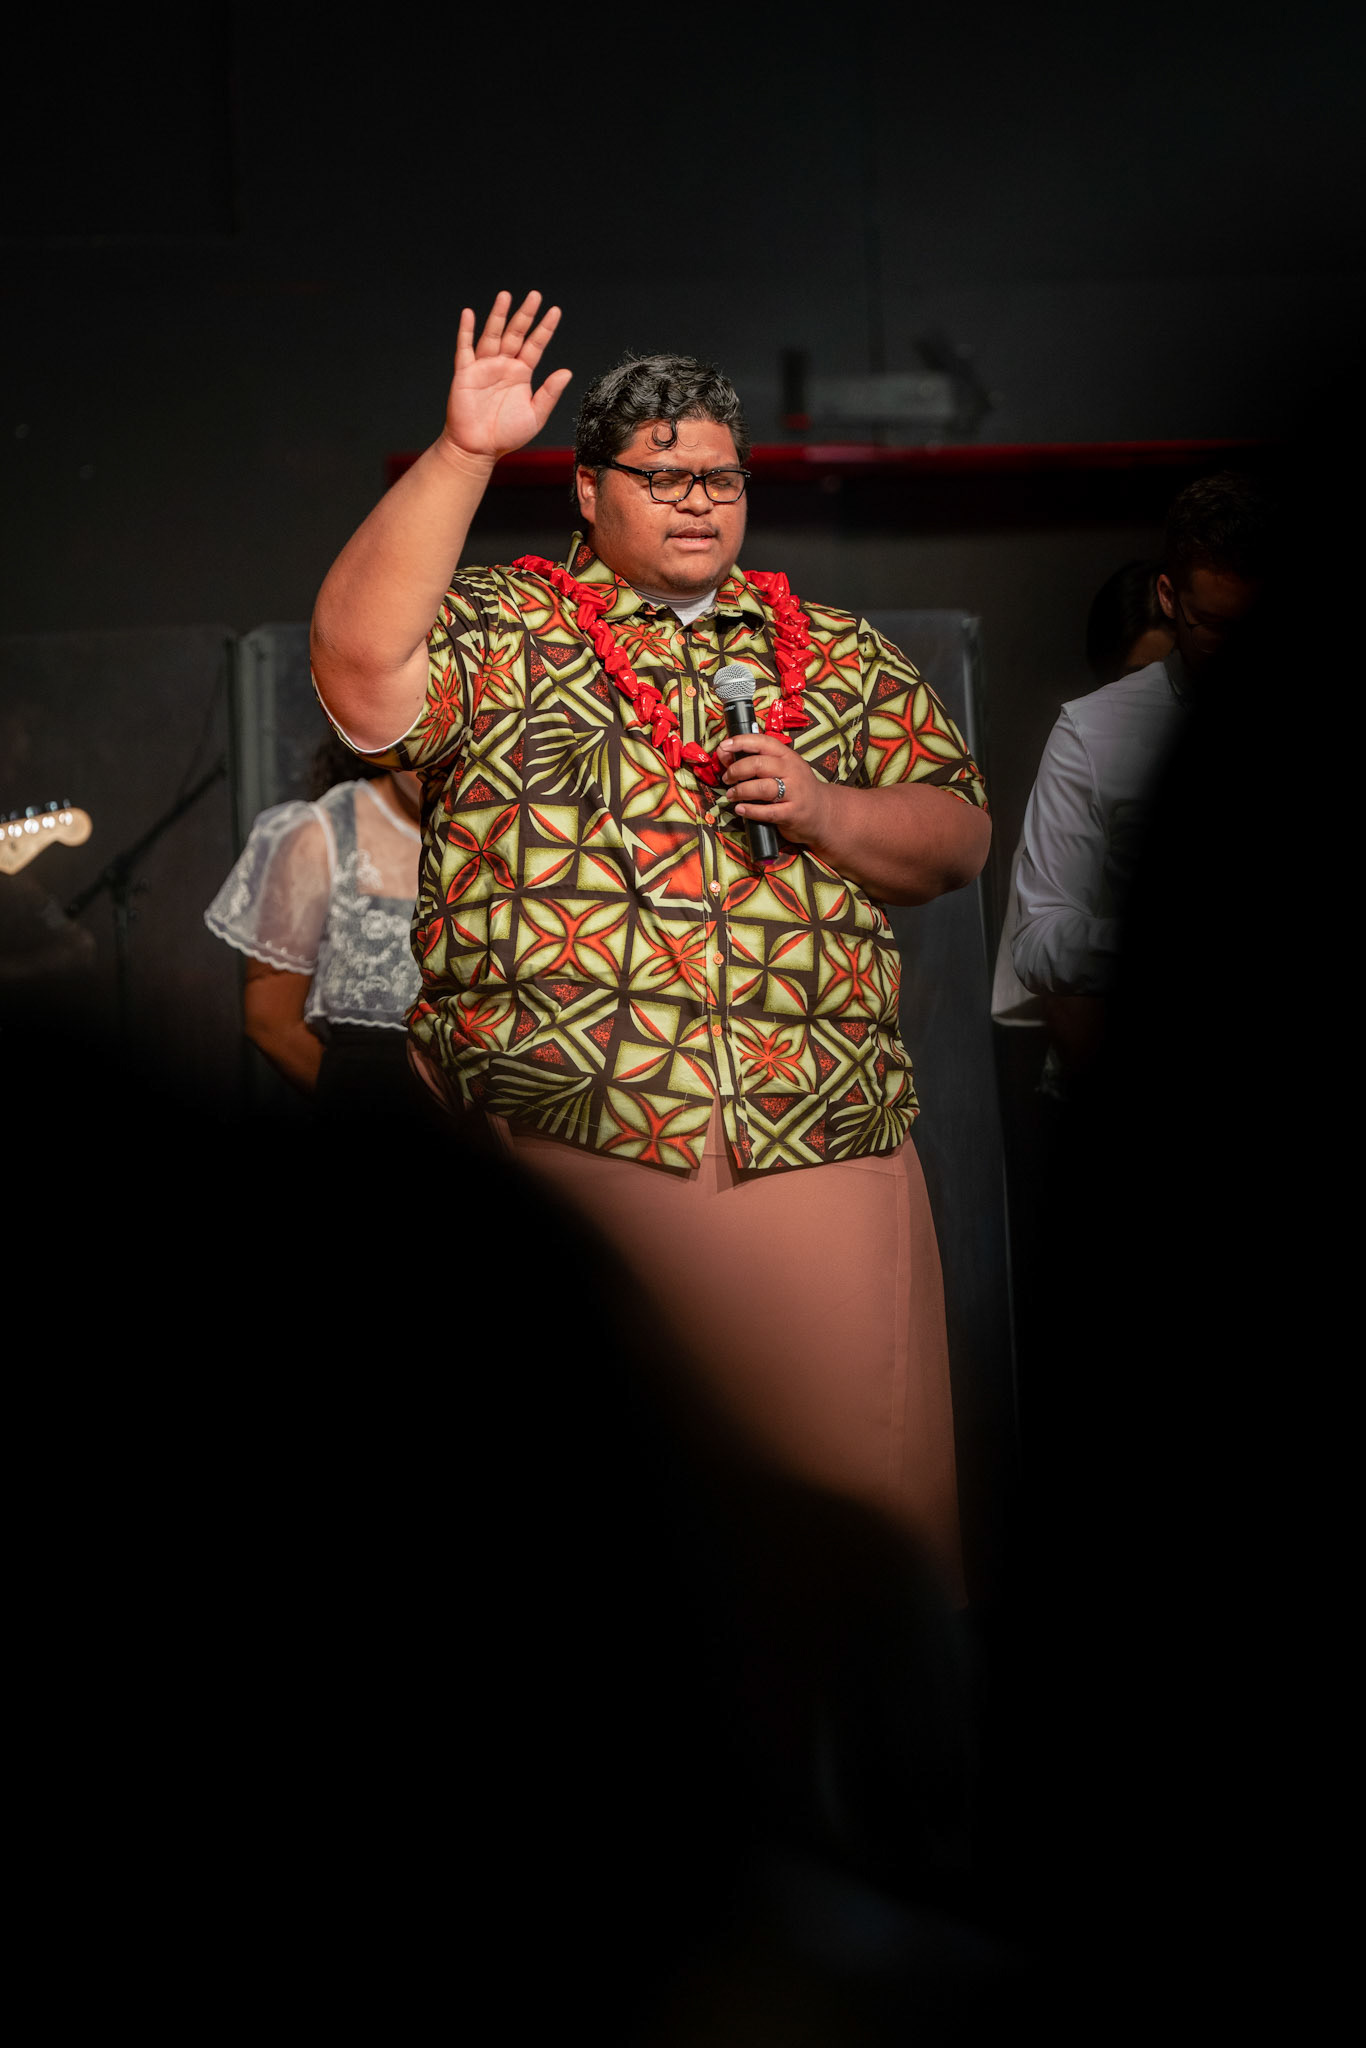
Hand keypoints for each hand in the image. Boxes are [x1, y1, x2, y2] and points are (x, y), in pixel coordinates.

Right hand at [442, 290, 571, 461]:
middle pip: (515, 333)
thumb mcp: (535, 415)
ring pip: (492, 335)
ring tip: (506, 296)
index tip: (555, 311)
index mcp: (521, 374)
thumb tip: (567, 372)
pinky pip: (465, 348)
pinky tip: (469, 314)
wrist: (478, 449)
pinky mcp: (465, 373)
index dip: (545, 328)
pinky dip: (466, 331)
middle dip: (525, 314)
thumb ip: (550, 393)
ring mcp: (484, 367)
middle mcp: (503, 365)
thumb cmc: (506, 435)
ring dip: (498, 315)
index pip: (535, 345)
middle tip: (535, 295)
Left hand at [720, 732, 833, 848]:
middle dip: (736, 770)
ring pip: (761, 788)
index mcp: (787, 755)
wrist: (822, 812)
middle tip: (727, 778)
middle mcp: (792, 770)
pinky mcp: (792, 813)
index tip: (724, 746)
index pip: (762, 742)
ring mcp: (794, 792)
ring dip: (740, 791)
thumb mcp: (782, 768)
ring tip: (731, 794)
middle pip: (758, 765)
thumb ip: (757, 761)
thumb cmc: (795, 788)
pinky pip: (767, 811)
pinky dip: (750, 810)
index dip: (741, 742)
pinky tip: (741, 809)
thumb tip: (725, 754)